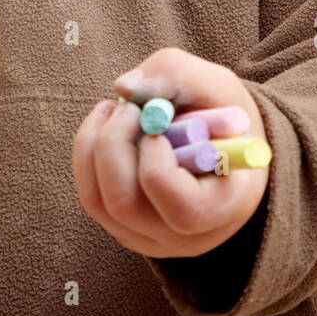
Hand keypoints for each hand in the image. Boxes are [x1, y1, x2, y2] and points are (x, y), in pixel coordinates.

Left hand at [72, 47, 268, 258]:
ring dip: (94, 145)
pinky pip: (91, 195)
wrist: (228, 149)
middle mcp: (183, 238)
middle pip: (125, 207)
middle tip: (127, 106)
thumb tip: (123, 87)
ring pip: (98, 201)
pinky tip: (107, 123)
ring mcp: (149, 237)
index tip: (161, 122)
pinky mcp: (124, 226)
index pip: (181, 208)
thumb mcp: (217, 86)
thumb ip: (176, 77)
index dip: (158, 163)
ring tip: (115, 108)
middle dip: (114, 145)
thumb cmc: (225, 118)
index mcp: (222, 210)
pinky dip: (88, 153)